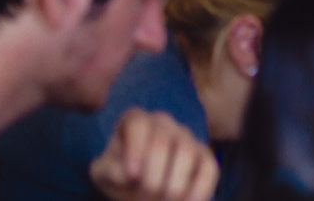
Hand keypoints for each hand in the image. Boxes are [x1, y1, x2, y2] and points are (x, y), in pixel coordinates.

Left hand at [90, 109, 217, 200]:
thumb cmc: (121, 177)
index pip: (137, 123)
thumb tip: (129, 172)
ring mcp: (186, 136)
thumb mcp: (104, 173)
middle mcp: (163, 122)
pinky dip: (200, 188)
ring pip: (186, 153)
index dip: (135, 148)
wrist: (141, 191)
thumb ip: (109, 168)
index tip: (132, 176)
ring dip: (173, 184)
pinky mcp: (205, 154)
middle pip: (162, 142)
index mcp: (136, 121)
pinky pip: (209, 167)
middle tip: (145, 195)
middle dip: (153, 176)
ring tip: (163, 200)